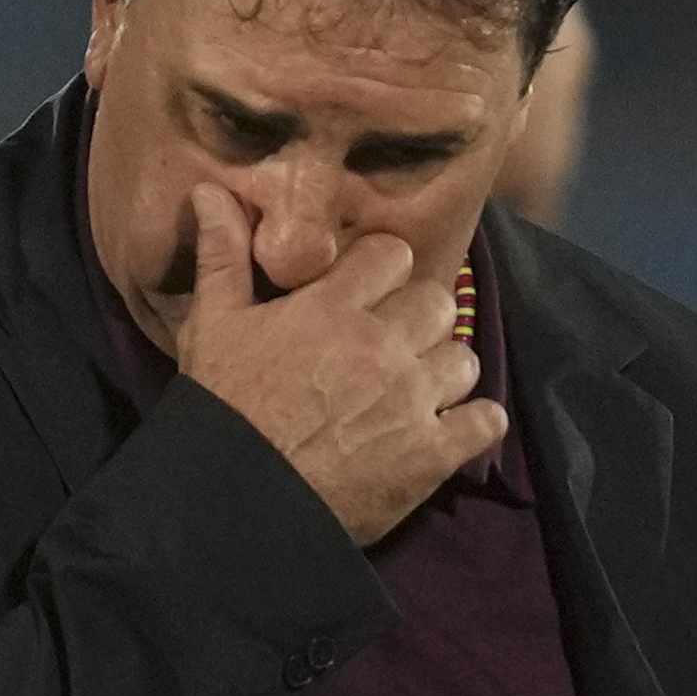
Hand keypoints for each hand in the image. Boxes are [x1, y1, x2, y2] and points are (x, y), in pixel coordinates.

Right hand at [171, 189, 505, 545]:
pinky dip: (474, 425)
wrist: (234, 505)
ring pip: (464, 359)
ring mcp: (412, 401)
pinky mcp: (430, 455)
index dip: (381, 273)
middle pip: (438, 302)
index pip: (393, 255)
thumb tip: (210, 190)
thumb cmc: (220, 412)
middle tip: (392, 347)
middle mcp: (381, 345)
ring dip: (444, 373)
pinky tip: (449, 431)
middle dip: (419, 320)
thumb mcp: (211, 328)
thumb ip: (222, 256)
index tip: (366, 296)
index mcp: (332, 307)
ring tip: (415, 393)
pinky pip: (486, 422)